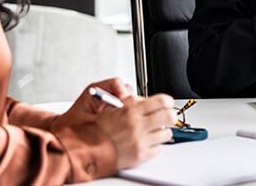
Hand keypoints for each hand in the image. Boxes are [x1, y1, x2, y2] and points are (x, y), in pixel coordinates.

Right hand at [52, 79, 173, 174]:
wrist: (85, 149)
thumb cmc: (95, 130)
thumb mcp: (112, 108)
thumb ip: (130, 103)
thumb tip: (144, 100)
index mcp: (131, 111)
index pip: (162, 101)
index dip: (167, 101)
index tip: (167, 103)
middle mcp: (138, 125)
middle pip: (170, 116)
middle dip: (170, 116)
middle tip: (166, 116)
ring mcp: (141, 141)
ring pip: (166, 134)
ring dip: (161, 131)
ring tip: (153, 131)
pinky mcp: (141, 155)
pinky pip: (158, 149)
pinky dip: (154, 145)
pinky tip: (146, 142)